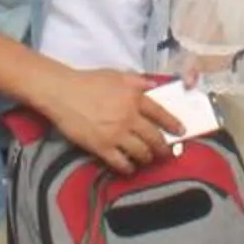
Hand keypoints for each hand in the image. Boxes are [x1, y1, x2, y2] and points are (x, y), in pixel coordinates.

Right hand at [44, 69, 184, 173]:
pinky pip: (121, 162)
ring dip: (147, 157)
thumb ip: (137, 81)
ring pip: (141, 152)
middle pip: (154, 137)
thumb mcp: (116, 75)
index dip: (173, 124)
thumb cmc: (89, 81)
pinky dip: (128, 167)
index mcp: (135, 98)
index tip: (181, 131)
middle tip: (166, 153)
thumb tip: (154, 86)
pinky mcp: (102, 147)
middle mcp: (130, 117)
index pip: (161, 113)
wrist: (63, 93)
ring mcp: (116, 134)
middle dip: (163, 148)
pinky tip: (130, 167)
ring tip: (148, 159)